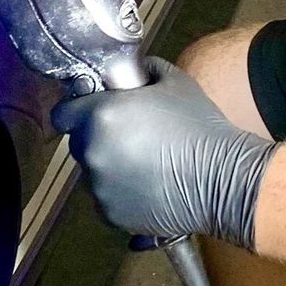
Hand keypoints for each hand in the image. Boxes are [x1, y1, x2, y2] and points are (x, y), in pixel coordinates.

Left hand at [52, 60, 276, 250]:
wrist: (222, 179)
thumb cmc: (200, 127)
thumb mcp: (175, 82)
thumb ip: (145, 70)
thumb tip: (135, 72)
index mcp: (100, 114)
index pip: (63, 114)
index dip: (76, 112)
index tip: (92, 114)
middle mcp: (93, 152)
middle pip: (79, 145)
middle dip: (98, 140)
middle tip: (131, 140)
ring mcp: (100, 187)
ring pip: (94, 175)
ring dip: (111, 170)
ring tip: (146, 167)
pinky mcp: (112, 215)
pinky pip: (107, 201)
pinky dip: (122, 196)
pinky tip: (150, 188)